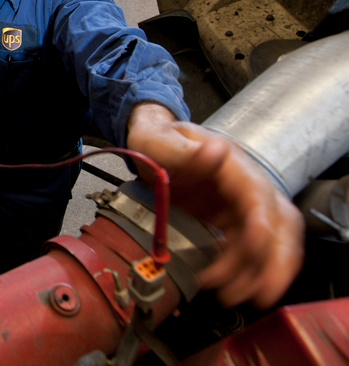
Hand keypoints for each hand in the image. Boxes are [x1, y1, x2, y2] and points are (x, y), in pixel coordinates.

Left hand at [126, 103, 303, 308]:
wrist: (154, 141)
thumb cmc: (159, 139)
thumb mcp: (160, 141)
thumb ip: (185, 151)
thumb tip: (216, 150)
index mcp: (233, 165)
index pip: (259, 198)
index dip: (261, 226)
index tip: (251, 249)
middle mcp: (247, 187)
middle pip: (280, 226)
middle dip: (275, 262)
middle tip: (257, 293)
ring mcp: (243, 206)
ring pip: (270, 244)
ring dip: (258, 274)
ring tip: (233, 295)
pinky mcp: (234, 222)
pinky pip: (250, 251)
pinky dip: (244, 271)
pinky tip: (227, 285)